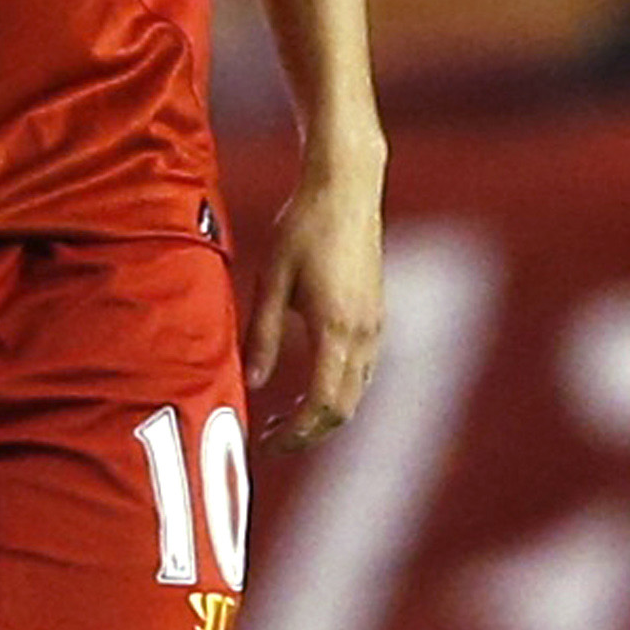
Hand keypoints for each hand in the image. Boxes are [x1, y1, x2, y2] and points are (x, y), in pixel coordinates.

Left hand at [243, 165, 383, 450]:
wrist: (345, 187)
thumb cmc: (304, 226)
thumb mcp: (272, 279)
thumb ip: (264, 334)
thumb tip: (253, 382)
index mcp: (336, 329)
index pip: (323, 406)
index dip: (297, 434)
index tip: (268, 442)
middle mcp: (364, 334)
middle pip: (344, 408)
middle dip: (309, 431)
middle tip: (272, 435)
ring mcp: (375, 324)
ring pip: (357, 391)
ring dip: (324, 412)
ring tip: (286, 413)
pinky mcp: (377, 312)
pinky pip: (363, 369)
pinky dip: (339, 388)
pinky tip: (311, 377)